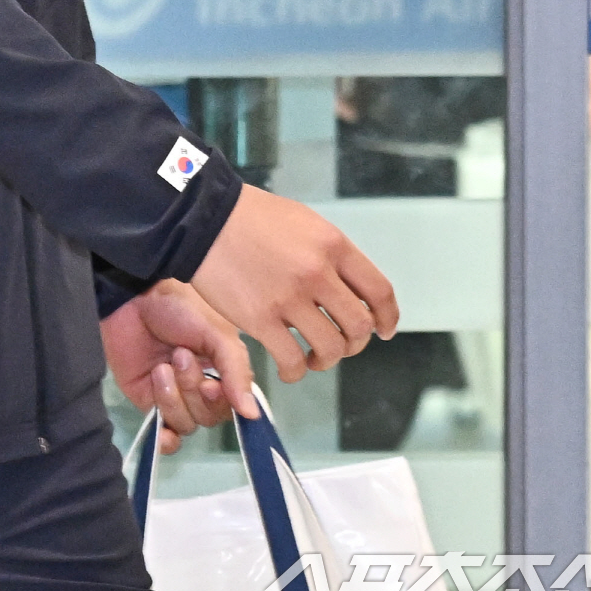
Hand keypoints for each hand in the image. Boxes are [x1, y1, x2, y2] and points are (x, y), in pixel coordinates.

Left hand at [101, 278, 258, 453]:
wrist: (132, 297)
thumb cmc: (179, 307)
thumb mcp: (216, 332)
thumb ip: (236, 371)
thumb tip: (252, 414)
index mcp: (222, 369)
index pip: (232, 404)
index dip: (221, 401)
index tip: (210, 382)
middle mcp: (200, 386)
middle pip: (208, 417)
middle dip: (193, 390)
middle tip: (178, 356)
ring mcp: (173, 396)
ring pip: (185, 424)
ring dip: (173, 399)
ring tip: (161, 368)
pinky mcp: (146, 402)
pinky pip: (163, 436)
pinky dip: (165, 440)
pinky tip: (162, 432)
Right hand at [192, 184, 398, 383]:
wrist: (204, 219)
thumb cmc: (252, 217)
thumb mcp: (303, 222)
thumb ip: (329, 253)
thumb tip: (349, 287)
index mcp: (333, 245)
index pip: (379, 292)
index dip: (387, 318)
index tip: (384, 330)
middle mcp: (317, 273)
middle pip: (360, 326)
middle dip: (356, 343)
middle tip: (342, 344)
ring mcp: (289, 298)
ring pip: (331, 348)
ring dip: (327, 360)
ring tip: (314, 356)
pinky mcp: (260, 320)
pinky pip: (292, 361)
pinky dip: (296, 372)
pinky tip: (289, 368)